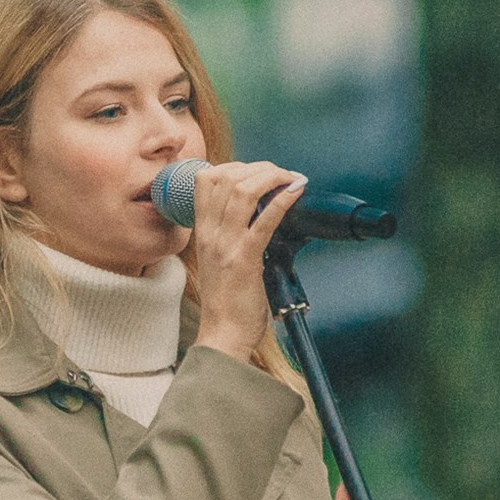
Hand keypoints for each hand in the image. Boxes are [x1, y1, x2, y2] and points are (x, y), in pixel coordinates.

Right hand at [188, 160, 305, 362]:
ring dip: (273, 177)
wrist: (223, 334)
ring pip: (244, 191)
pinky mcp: (245, 260)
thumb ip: (231, 235)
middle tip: (281, 174)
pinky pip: (264, 220)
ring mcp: (226, 246)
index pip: (205, 180)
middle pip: (226, 178)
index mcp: (202, 233)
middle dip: (259, 167)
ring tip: (290, 179)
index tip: (257, 172)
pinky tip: (296, 191)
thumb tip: (260, 214)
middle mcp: (210, 234)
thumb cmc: (227, 302)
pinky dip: (284, 200)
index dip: (233, 166)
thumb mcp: (220, 260)